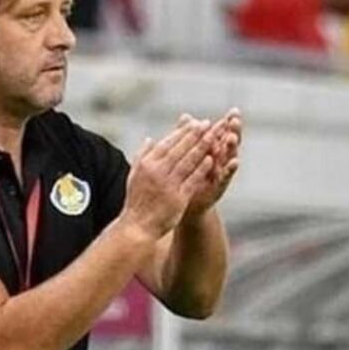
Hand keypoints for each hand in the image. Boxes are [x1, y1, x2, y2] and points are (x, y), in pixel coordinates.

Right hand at [120, 118, 214, 238]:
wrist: (138, 226)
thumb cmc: (137, 201)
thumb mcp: (134, 175)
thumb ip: (142, 155)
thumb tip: (149, 138)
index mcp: (147, 165)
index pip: (167, 143)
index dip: (183, 132)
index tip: (195, 123)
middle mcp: (157, 172)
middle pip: (180, 149)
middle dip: (195, 135)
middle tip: (208, 124)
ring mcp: (168, 185)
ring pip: (188, 161)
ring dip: (202, 148)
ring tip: (214, 137)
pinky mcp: (178, 197)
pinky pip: (193, 179)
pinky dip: (202, 168)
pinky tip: (212, 159)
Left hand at [182, 108, 241, 216]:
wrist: (184, 203)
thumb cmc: (186, 176)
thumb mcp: (186, 154)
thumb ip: (188, 136)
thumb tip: (187, 116)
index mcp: (213, 150)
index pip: (223, 133)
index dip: (229, 122)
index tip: (234, 111)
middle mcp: (220, 160)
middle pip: (229, 143)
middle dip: (234, 131)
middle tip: (235, 121)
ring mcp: (221, 173)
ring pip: (229, 158)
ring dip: (232, 148)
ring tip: (232, 138)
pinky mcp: (219, 186)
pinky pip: (225, 177)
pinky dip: (230, 169)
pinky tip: (234, 162)